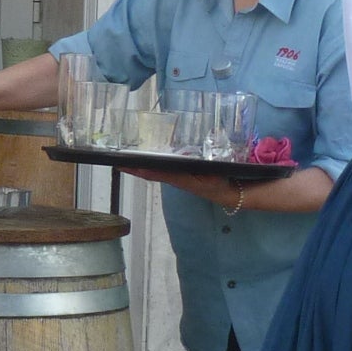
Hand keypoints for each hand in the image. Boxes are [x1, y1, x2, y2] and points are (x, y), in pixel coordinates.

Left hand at [131, 167, 246, 208]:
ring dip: (143, 165)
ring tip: (128, 157)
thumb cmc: (224, 184)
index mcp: (182, 179)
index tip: (122, 165)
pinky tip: (150, 157)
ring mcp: (180, 177)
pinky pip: (165, 168)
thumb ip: (208, 171)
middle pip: (152, 172)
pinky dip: (155, 163)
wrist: (234, 193)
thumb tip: (194, 164)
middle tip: (117, 160)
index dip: (139, 170)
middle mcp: (178, 178)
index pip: (156, 174)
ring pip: (157, 170)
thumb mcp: (215, 176)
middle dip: (135, 167)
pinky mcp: (184, 175)